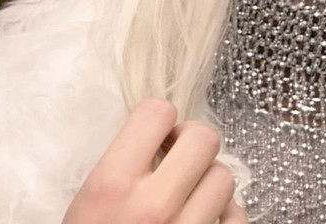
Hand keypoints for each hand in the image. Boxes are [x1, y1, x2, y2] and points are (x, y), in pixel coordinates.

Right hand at [64, 98, 244, 223]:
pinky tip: (203, 223)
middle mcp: (152, 207)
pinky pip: (238, 217)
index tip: (157, 137)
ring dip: (209, 183)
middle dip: (191, 146)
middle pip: (203, 139)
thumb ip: (122, 169)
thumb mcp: (87, 207)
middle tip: (177, 160)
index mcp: (110, 187)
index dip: (159, 121)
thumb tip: (164, 137)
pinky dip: (226, 217)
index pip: (156, 113)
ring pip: (225, 178)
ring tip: (187, 199)